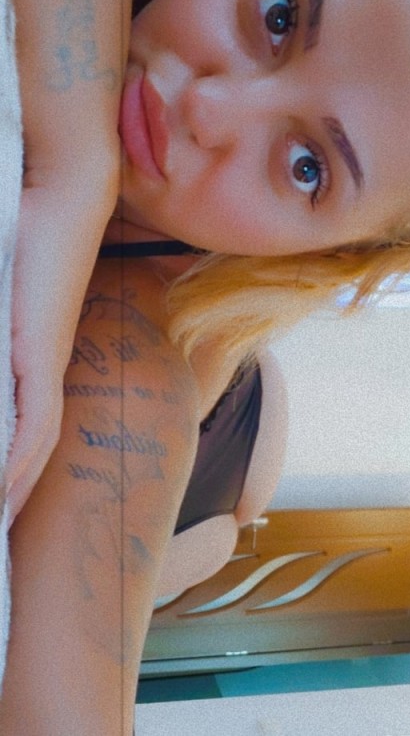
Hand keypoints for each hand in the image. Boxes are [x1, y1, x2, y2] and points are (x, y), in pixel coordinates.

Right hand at [6, 170, 117, 524]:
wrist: (62, 200)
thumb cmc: (22, 248)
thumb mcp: (5, 316)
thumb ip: (7, 353)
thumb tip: (8, 371)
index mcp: (30, 371)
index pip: (14, 439)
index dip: (6, 481)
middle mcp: (43, 379)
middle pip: (24, 458)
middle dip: (8, 501)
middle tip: (0, 550)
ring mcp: (46, 370)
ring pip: (30, 452)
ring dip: (10, 496)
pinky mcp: (44, 356)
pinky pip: (36, 424)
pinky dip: (17, 464)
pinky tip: (2, 497)